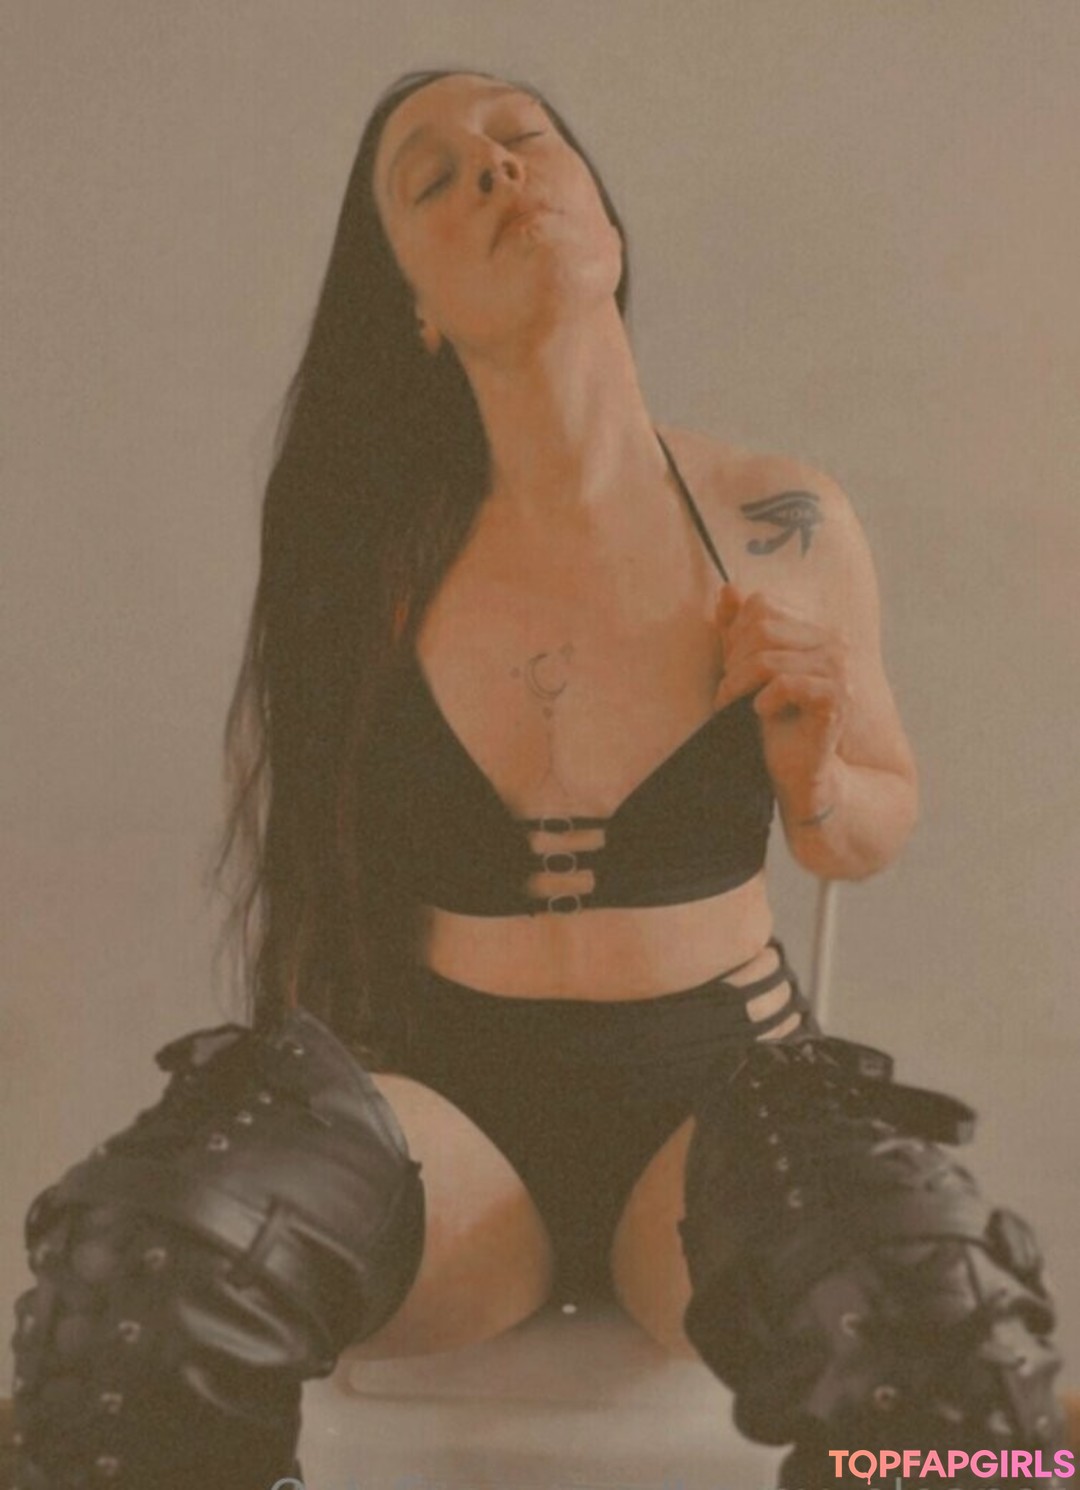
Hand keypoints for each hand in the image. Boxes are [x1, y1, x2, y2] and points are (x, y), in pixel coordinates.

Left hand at [712, 584, 851, 815]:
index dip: (735, 635)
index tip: (731, 669)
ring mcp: (840, 669)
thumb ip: (738, 631)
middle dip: (734, 661)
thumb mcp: (747, 672)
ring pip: (768, 658)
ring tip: (732, 705)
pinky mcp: (837, 698)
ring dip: (739, 684)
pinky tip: (761, 713)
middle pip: (761, 628)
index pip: (762, 605)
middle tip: (728, 692)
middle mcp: (834, 642)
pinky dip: (762, 700)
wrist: (802, 774)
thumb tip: (728, 588)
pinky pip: (785, 683)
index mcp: (815, 630)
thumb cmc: (775, 724)